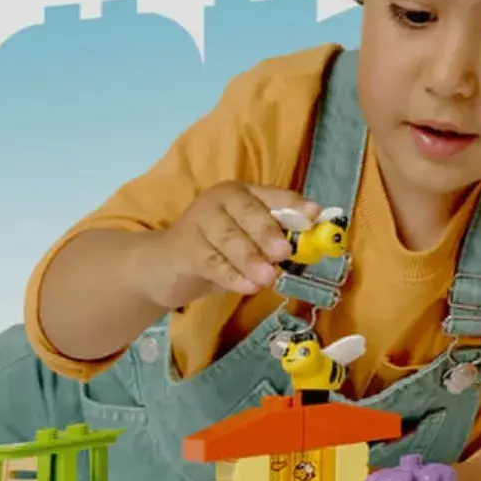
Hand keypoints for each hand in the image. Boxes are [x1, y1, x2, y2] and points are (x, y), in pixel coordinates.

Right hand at [140, 184, 319, 310]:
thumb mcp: (248, 244)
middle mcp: (219, 200)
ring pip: (230, 238)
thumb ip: (275, 243)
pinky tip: (247, 287)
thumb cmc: (216, 252)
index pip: (272, 195)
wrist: (165, 266)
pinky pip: (212, 262)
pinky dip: (232, 275)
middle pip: (248, 212)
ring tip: (269, 277)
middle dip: (268, 232)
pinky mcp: (184, 248)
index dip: (294, 205)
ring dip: (251, 258)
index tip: (315, 215)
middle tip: (284, 253)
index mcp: (241, 194)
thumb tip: (310, 250)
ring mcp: (199, 222)